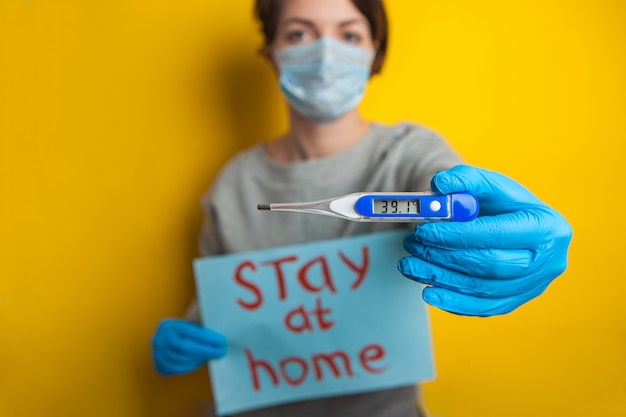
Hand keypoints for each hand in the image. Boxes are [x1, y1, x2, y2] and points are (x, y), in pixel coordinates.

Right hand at [152, 318, 226, 375]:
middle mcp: (159, 340)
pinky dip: (193, 365)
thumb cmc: (186, 328)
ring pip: (183, 360)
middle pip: (186, 347)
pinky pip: (180, 369)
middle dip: (206, 350)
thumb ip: (202, 324)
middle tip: (222, 351)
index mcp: (168, 326)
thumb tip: (220, 333)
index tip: (222, 341)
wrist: (168, 337)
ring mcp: (158, 354)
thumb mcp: (191, 321)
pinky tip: (203, 360)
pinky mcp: (161, 366)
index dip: (207, 337)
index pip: (189, 331)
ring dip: (202, 358)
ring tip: (215, 355)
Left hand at [397, 165, 571, 315]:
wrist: (510, 225)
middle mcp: (547, 261)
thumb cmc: (499, 203)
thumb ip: (464, 179)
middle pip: (491, 265)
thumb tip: (440, 184)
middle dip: (445, 257)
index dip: (457, 235)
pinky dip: (453, 302)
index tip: (424, 231)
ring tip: (409, 265)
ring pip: (482, 289)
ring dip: (440, 278)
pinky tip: (428, 291)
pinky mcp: (515, 302)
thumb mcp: (486, 183)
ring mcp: (533, 287)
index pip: (497, 234)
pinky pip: (482, 308)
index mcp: (546, 226)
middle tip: (413, 246)